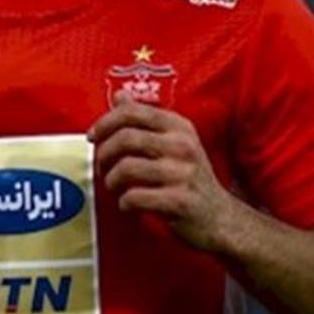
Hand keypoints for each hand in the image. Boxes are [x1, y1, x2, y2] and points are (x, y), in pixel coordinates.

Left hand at [89, 91, 232, 251]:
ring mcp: (183, 173)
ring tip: (115, 187)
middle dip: (104, 154)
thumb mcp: (174, 142)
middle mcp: (182, 145)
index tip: (93, 136)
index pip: (132, 112)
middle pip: (125, 138)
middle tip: (102, 167)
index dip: (105, 122)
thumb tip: (119, 95)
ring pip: (126, 168)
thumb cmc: (190, 179)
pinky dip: (124, 203)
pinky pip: (134, 197)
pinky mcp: (180, 201)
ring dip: (111, 181)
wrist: (220, 218)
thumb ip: (145, 119)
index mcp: (179, 126)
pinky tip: (129, 205)